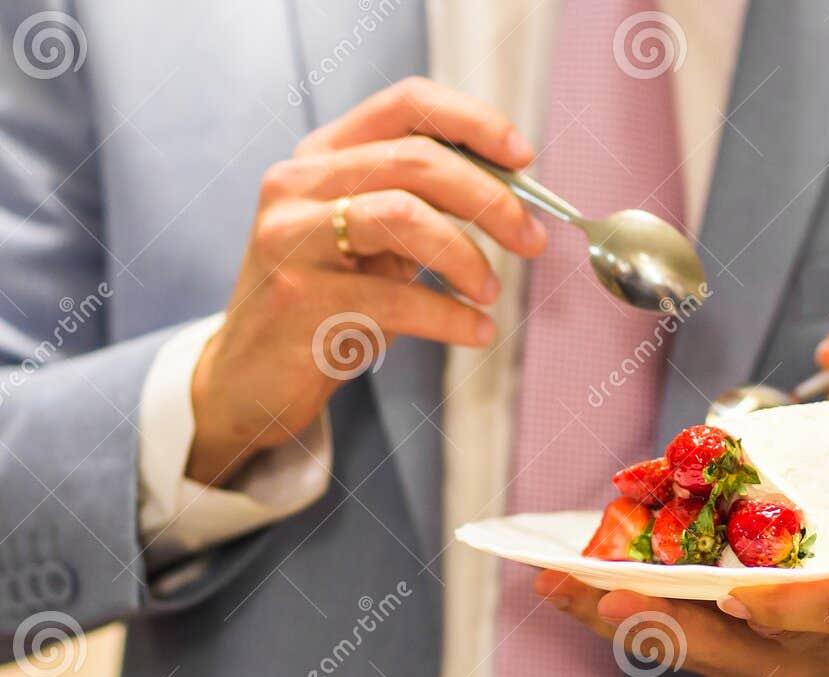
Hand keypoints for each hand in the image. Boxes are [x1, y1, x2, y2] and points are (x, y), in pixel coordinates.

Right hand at [188, 77, 547, 485]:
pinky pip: (397, 298)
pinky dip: (451, 317)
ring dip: (467, 256)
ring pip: (404, 216)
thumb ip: (425, 208)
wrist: (252, 375)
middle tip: (531, 241)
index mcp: (325, 154)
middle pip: (417, 160)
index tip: (523, 157)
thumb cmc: (328, 302)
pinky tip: (475, 331)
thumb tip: (514, 198)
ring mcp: (291, 236)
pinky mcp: (297, 296)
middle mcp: (299, 182)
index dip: (473, 121)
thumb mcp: (374, 242)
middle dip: (491, 199)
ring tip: (489, 292)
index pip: (407, 103)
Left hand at [532, 571, 828, 676]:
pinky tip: (596, 583)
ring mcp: (746, 657)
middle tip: (558, 586)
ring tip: (556, 582)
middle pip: (675, 643)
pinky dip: (635, 607)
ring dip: (608, 611)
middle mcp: (762, 660)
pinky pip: (677, 632)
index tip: (613, 600)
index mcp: (797, 644)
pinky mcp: (737, 646)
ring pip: (668, 640)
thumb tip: (800, 509)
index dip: (663, 620)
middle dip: (610, 613)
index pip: (718, 638)